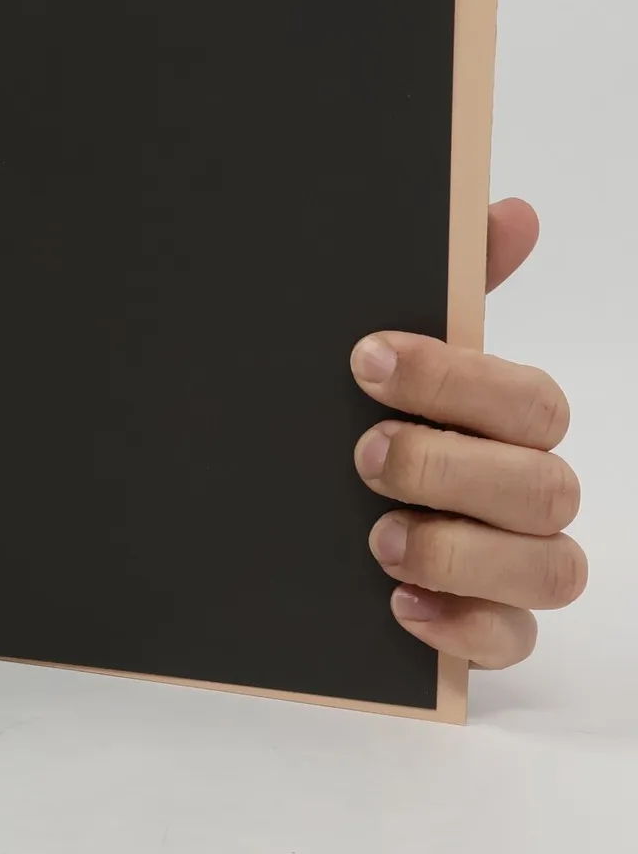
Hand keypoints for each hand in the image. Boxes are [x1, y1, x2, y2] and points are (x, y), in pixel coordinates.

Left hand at [351, 197, 581, 668]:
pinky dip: (463, 627)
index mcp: (512, 418)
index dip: (452, 377)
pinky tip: (399, 605)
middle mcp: (529, 490)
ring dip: (460, 552)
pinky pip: (511, 642)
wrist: (303, 501)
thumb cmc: (372, 410)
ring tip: (379, 538)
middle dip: (450, 468)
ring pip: (550, 569)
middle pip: (543, 486)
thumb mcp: (391, 350)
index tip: (365, 358)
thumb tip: (512, 211)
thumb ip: (452, 283)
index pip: (529, 398)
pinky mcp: (490, 626)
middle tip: (364, 454)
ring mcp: (518, 563)